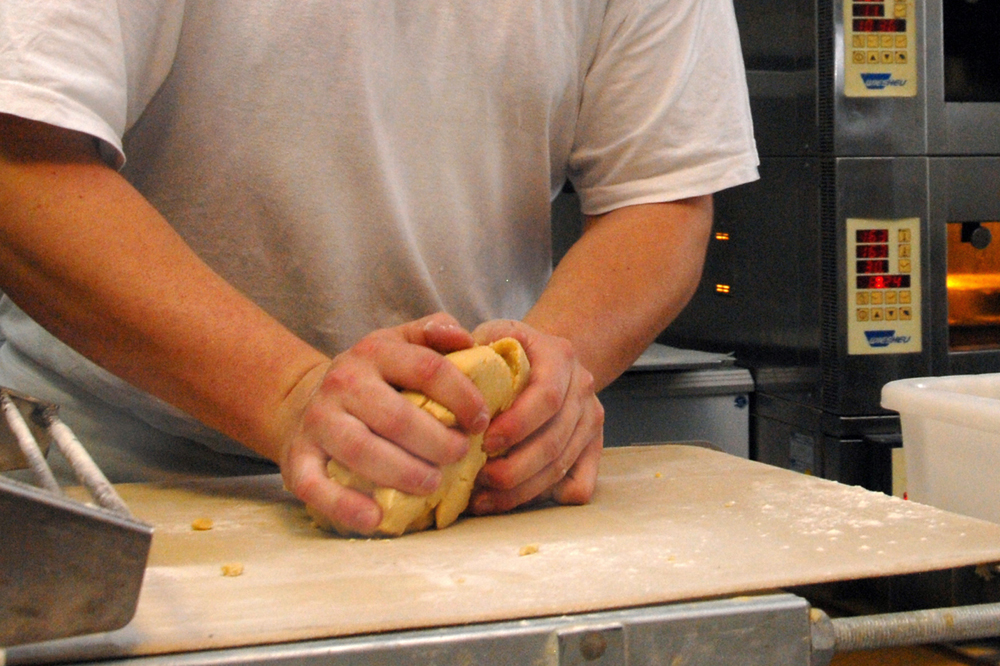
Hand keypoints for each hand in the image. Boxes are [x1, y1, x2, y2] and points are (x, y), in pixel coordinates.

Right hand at [279, 313, 491, 533]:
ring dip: (403, 473)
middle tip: (460, 456)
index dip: (462, 396)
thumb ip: (433, 333)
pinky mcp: (297, 459)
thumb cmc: (371, 379)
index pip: (427, 369)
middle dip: (437, 442)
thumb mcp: (398, 343)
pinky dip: (345, 506)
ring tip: (432, 484)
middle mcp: (342, 382)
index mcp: (375, 352)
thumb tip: (466, 340)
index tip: (481, 421)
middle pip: (397, 417)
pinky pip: (317, 486)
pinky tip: (375, 519)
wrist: (302, 401)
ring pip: (361, 451)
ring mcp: (317, 422)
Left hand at [468, 319, 603, 514]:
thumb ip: (464, 341)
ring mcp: (590, 419)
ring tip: (483, 499)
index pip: (547, 396)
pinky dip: (546, 498)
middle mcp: (582, 387)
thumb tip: (447, 353)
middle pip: (555, 440)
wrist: (543, 358)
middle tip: (478, 480)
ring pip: (561, 466)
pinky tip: (511, 499)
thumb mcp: (488, 334)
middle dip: (514, 468)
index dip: (518, 424)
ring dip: (521, 490)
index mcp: (559, 356)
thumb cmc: (506, 351)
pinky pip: (579, 485)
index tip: (485, 442)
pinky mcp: (593, 447)